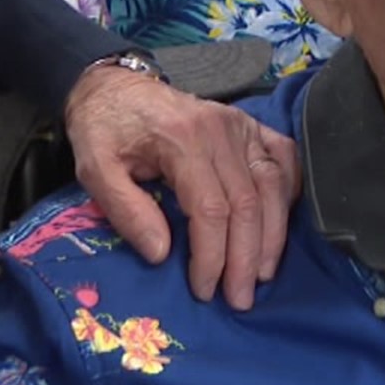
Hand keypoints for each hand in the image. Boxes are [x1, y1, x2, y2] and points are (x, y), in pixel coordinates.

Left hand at [63, 65, 300, 310]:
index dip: (213, 256)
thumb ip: (125, 211)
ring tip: (262, 273)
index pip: (211, 209)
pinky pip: (284, 159)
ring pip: (273, 186)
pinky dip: (289, 193)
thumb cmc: (104, 129)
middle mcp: (221, 131)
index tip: (205, 289)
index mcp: (182, 140)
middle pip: (248, 204)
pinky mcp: (251, 125)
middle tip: (240, 298)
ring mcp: (242, 126)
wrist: (115, 86)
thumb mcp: (95, 169)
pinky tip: (281, 223)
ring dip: (272, 235)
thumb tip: (161, 255)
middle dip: (246, 258)